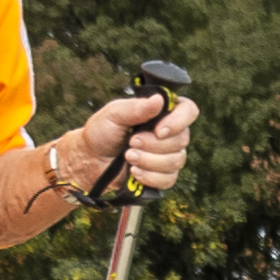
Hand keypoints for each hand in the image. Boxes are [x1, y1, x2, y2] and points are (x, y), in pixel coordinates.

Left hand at [65, 86, 195, 203]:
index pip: (188, 111)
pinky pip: (168, 179)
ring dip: (149, 160)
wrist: (91, 160)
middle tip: (131, 142)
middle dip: (153, 145)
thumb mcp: (114, 114)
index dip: (179, 121)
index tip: (158, 130)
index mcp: (162, 113)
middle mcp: (170, 133)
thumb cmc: (102, 132)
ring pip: (175, 161)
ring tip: (128, 157)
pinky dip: (149, 177)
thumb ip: (136, 108)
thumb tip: (159, 100)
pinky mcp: (162, 176)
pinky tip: (134, 172)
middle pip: (182, 140)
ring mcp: (168, 156)